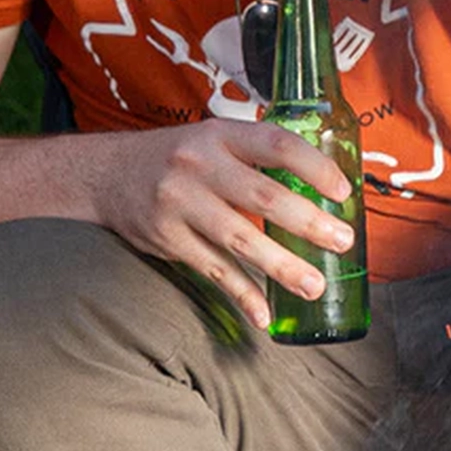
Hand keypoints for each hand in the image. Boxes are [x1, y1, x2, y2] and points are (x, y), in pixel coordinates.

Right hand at [79, 120, 356, 329]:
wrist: (106, 173)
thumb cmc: (180, 158)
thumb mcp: (215, 140)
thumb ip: (259, 158)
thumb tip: (325, 188)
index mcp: (221, 135)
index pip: (276, 144)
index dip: (314, 167)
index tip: (344, 192)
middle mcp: (199, 165)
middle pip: (262, 196)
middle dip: (307, 222)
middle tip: (343, 242)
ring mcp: (180, 203)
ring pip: (239, 239)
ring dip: (282, 266)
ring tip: (315, 285)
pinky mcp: (167, 238)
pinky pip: (212, 270)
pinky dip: (241, 295)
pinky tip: (264, 315)